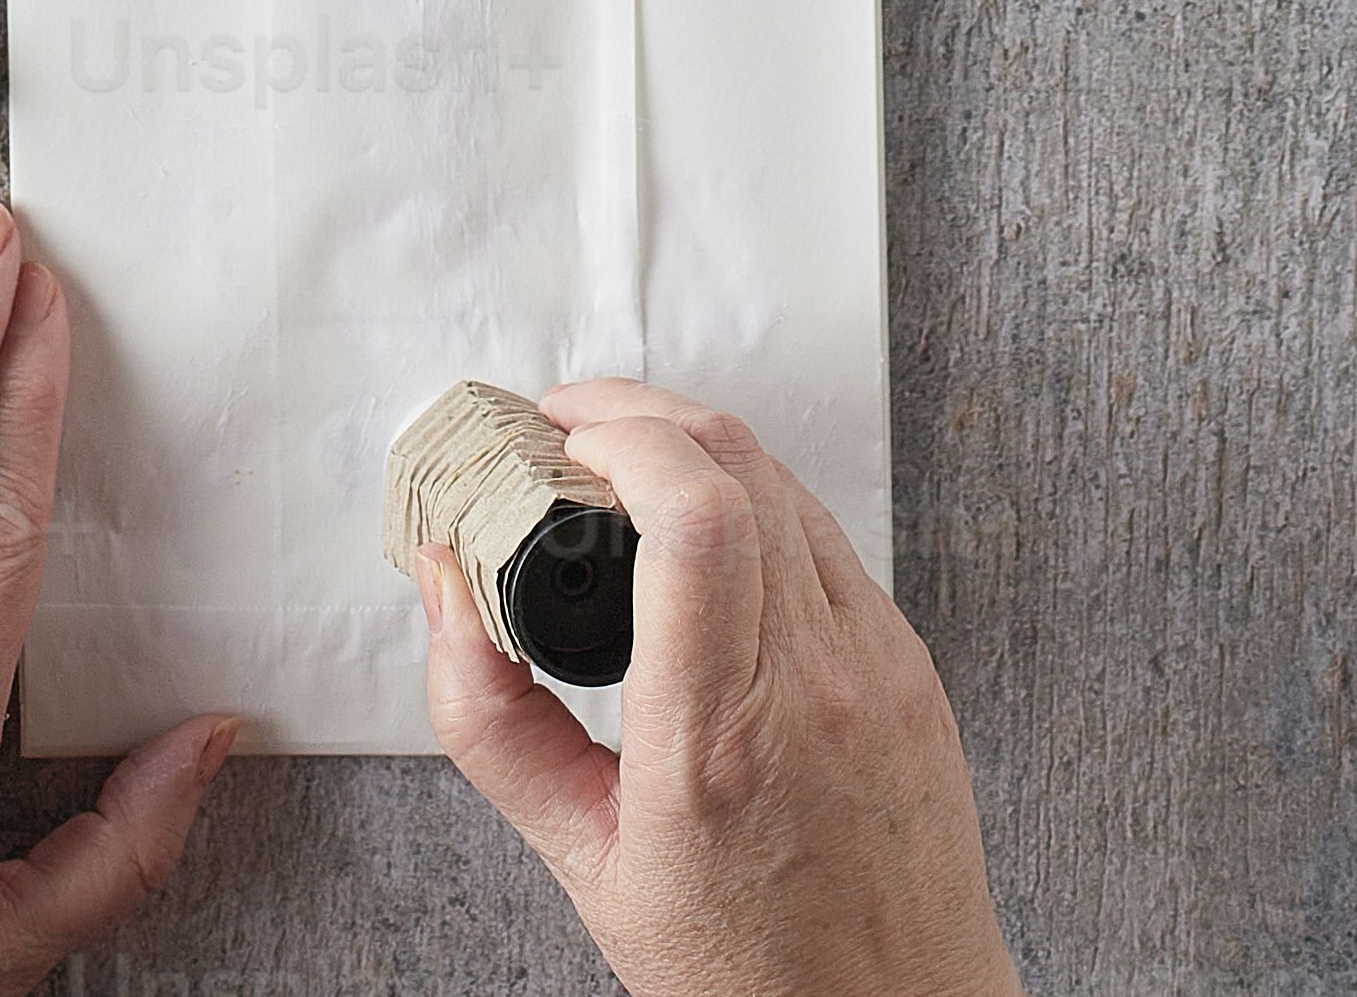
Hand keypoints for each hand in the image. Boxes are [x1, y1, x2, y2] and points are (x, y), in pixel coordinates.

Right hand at [421, 388, 1018, 996]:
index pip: (695, 517)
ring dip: (699, 447)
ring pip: (788, 483)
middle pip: (739, 464)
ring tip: (625, 470)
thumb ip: (495, 723)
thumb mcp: (586, 865)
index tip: (558, 440)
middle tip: (569, 432)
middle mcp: (814, 684)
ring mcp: (879, 665)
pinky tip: (707, 538)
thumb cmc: (747, 973)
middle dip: (639, 415)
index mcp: (719, 741)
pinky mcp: (911, 663)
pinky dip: (756, 507)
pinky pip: (827, 541)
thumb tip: (446, 588)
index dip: (622, 437)